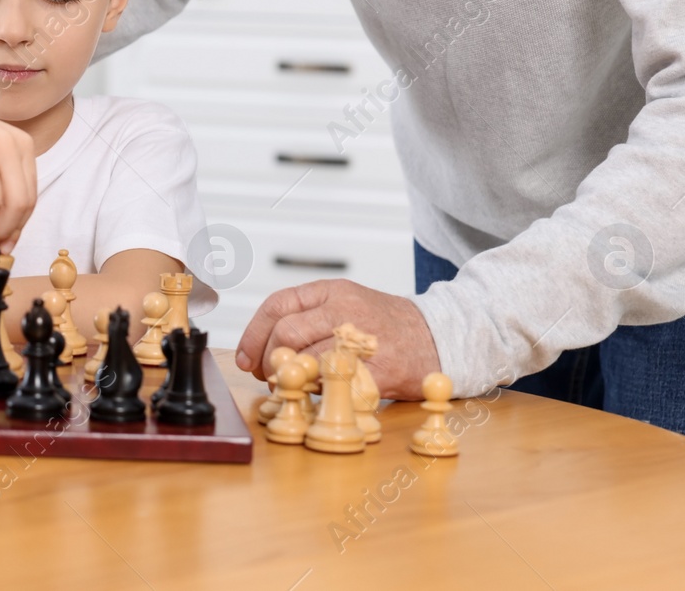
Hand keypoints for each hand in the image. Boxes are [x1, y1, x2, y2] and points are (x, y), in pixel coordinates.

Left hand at [234, 279, 440, 399]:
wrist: (439, 337)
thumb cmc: (385, 326)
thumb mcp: (346, 305)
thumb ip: (306, 319)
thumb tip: (260, 349)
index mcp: (332, 291)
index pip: (277, 305)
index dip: (253, 334)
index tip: (245, 356)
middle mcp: (345, 310)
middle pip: (285, 333)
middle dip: (267, 360)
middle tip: (267, 376)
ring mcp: (361, 339)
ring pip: (305, 359)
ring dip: (290, 379)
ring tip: (293, 385)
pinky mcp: (376, 369)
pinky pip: (332, 384)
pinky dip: (317, 392)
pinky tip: (318, 393)